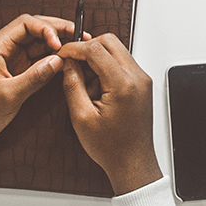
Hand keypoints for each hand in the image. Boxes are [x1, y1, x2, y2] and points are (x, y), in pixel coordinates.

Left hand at [0, 14, 72, 151]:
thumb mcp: (9, 96)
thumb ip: (34, 77)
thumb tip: (57, 60)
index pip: (25, 23)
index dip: (46, 29)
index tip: (59, 43)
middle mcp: (2, 49)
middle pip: (32, 29)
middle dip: (55, 30)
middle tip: (78, 35)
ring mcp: (8, 60)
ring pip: (35, 43)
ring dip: (55, 43)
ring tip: (75, 45)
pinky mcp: (13, 71)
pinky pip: (34, 58)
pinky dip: (49, 58)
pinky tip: (62, 60)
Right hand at [58, 32, 162, 193]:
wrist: (132, 163)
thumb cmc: (111, 147)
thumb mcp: (82, 116)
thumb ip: (73, 85)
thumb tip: (68, 64)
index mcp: (123, 84)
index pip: (96, 49)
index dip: (74, 48)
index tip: (62, 54)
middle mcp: (137, 77)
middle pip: (110, 42)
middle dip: (87, 49)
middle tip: (72, 65)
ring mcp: (142, 80)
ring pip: (117, 51)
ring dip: (98, 60)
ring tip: (86, 85)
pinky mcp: (142, 84)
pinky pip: (122, 64)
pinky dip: (107, 69)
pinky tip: (97, 90)